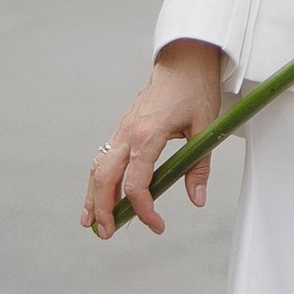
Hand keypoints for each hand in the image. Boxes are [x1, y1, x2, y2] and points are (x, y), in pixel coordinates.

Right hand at [83, 39, 225, 237]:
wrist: (185, 59)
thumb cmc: (194, 88)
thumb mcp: (204, 128)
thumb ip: (198, 166)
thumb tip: (196, 199)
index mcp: (148, 135)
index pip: (137, 184)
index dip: (144, 210)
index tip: (158, 225)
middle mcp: (129, 133)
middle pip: (105, 178)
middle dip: (102, 208)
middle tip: (106, 233)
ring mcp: (123, 129)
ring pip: (98, 167)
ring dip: (92, 195)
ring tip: (90, 221)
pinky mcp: (124, 127)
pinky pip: (104, 156)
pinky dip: (97, 178)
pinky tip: (98, 193)